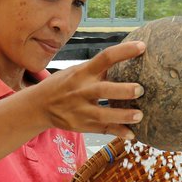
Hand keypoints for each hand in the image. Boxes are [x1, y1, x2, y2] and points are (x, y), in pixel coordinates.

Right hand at [32, 41, 146, 140]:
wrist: (39, 106)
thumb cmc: (65, 84)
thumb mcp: (77, 71)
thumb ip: (98, 69)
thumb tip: (128, 58)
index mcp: (82, 72)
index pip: (104, 58)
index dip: (124, 51)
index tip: (142, 47)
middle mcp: (81, 90)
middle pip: (103, 90)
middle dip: (123, 91)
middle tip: (140, 89)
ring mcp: (80, 110)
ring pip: (103, 114)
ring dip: (122, 115)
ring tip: (139, 115)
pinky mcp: (81, 125)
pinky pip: (102, 129)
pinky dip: (118, 132)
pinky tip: (132, 134)